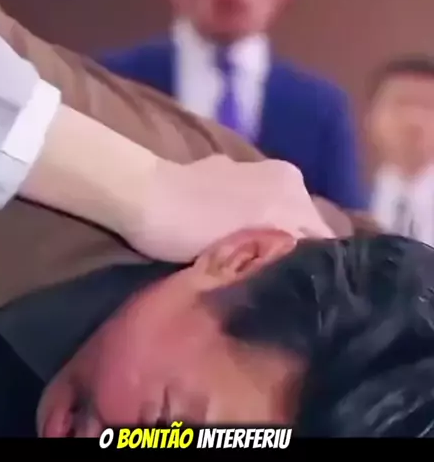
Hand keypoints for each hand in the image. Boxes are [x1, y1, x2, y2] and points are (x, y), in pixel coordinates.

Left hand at [127, 156, 333, 262]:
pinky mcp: (225, 169)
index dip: (314, 266)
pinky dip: (250, 217)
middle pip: (302, 223)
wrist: (138, 196)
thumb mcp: (245, 249)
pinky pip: (253, 201)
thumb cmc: (190, 228)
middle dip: (293, 249)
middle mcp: (283, 175)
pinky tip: (229, 236)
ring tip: (253, 262)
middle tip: (274, 280)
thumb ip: (282, 252)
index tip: (302, 292)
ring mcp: (253, 169)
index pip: (323, 237)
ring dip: (271, 234)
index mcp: (292, 190)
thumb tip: (306, 268)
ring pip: (279, 212)